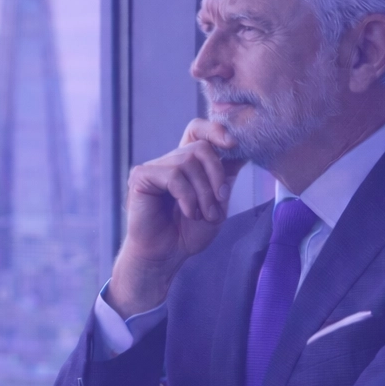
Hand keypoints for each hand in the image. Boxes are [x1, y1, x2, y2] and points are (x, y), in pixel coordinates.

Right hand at [108, 118, 246, 315]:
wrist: (166, 255)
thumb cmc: (189, 232)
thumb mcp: (217, 202)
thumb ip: (225, 176)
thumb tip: (243, 151)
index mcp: (188, 163)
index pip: (198, 130)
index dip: (215, 129)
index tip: (233, 144)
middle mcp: (170, 161)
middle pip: (201, 147)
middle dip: (216, 175)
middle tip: (220, 202)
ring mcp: (154, 167)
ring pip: (188, 163)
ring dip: (203, 193)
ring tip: (203, 216)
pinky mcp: (141, 176)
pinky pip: (173, 176)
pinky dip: (187, 197)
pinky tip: (188, 213)